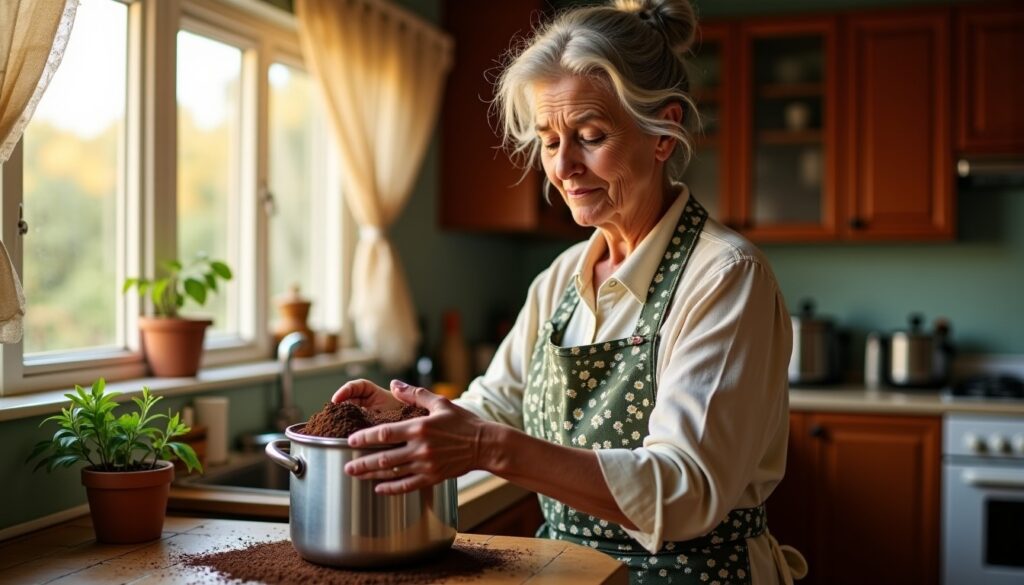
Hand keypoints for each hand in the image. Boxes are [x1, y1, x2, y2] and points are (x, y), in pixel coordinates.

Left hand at [344, 379, 495, 494]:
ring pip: (393, 472)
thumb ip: (415, 394)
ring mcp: (426, 465)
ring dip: (372, 475)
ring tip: (357, 475)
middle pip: (384, 457)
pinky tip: (379, 488)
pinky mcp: (432, 478)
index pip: (385, 433)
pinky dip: (391, 488)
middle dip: (362, 463)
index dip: (365, 438)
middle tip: (347, 465)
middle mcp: (420, 448)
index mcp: (420, 428)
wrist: (484, 444)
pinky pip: (407, 485)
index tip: (351, 440)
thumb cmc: (463, 422)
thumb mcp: (440, 402)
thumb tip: (395, 384)